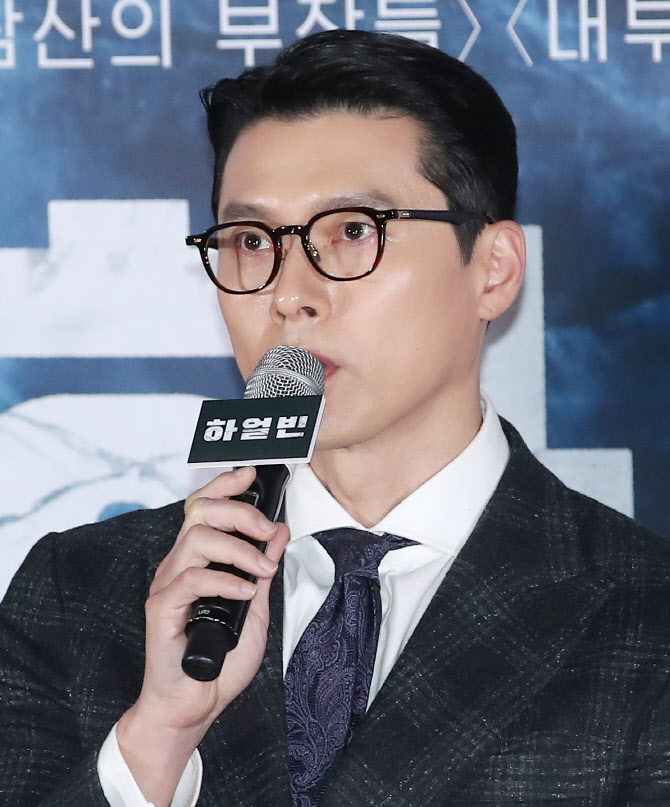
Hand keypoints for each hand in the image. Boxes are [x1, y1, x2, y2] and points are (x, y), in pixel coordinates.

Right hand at [117, 466, 288, 804]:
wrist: (195, 702)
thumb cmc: (221, 658)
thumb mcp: (256, 608)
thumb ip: (263, 569)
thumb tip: (279, 533)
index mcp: (199, 558)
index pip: (204, 506)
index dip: (225, 485)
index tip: (251, 475)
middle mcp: (179, 564)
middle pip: (200, 512)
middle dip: (240, 511)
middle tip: (268, 531)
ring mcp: (168, 584)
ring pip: (196, 539)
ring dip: (238, 549)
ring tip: (262, 570)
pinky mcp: (161, 608)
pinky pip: (191, 579)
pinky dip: (225, 581)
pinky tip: (246, 592)